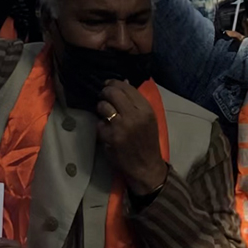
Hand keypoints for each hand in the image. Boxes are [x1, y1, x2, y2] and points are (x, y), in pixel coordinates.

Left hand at [95, 79, 166, 195]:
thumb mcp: (148, 118)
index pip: (126, 87)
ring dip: (101, 109)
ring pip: (103, 106)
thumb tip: (123, 81)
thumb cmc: (147, 140)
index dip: (113, 83)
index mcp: (146, 109)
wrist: (146, 165)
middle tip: (103, 95)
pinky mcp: (111, 137)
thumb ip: (136, 101)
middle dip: (104, 92)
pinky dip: (101, 127)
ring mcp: (122, 126)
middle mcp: (135, 116)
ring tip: (105, 114)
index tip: (108, 84)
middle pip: (112, 93)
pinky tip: (107, 131)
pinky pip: (99, 124)